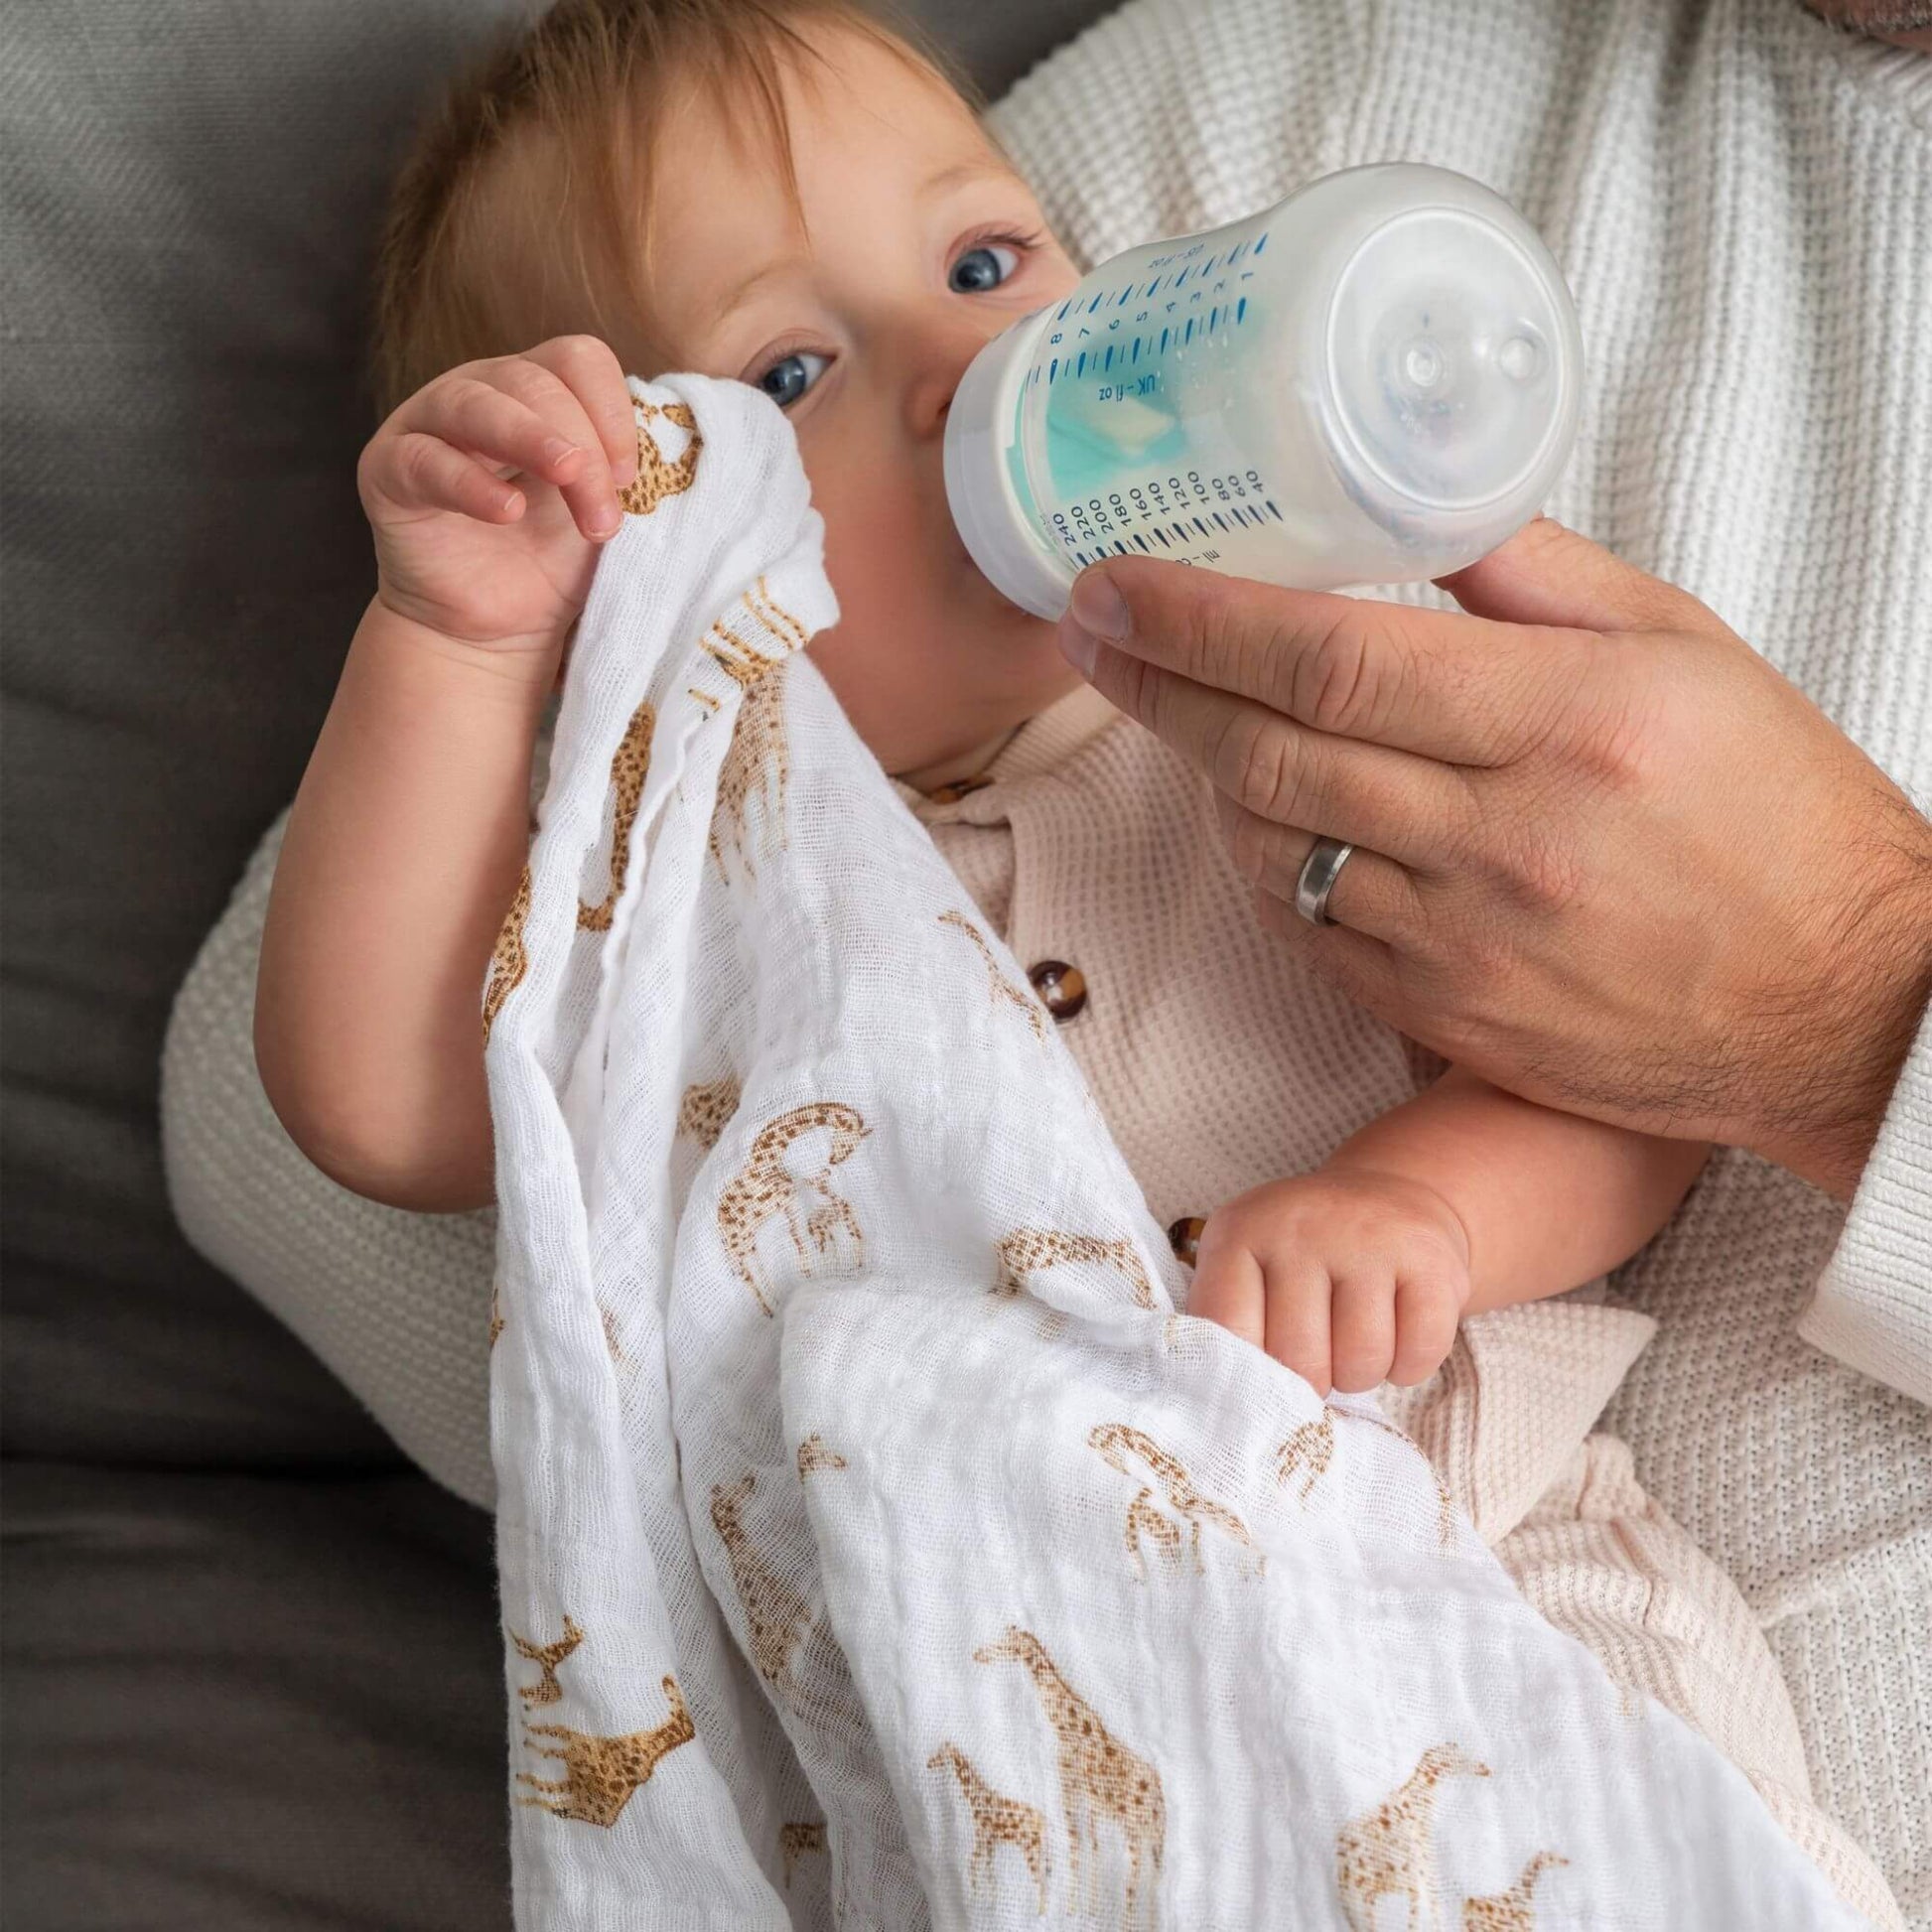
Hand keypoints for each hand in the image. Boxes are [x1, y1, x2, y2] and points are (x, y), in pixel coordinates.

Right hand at [358, 335, 639, 660]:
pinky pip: (426, 459)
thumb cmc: (548, 561)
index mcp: (535, 391)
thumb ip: (617, 469)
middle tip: (604, 521)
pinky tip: (507, 512)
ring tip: (567, 479)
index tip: (629, 479)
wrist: (493, 630)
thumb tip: (661, 443)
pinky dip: (470, 484)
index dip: (611, 410)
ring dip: (531, 440)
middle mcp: (480, 391)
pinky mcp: (388, 469)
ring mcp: (427, 423)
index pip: (576, 359)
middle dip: (582, 450)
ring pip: (476, 403)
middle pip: (535, 383)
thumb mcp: (597, 509)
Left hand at [1057, 520, 1931, 1197]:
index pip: (1329, 656)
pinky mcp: (1443, 1017)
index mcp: (1566, 723)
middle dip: (1156, 684)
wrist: (1841, 1004)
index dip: (1198, 617)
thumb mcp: (1683, 647)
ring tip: (1167, 706)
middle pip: (1270, 752)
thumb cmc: (1777, 811)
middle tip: (1089, 631)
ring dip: (1201, 773)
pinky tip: (1248, 811)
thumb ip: (1534, 576)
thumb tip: (1411, 502)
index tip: (1116, 583)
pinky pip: (1308, 931)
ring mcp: (1463, 942)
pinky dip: (1260, 863)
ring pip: (1272, 848)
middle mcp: (1502, 839)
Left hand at [1188, 1169, 1472, 1395]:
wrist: (1386, 1200)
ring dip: (1359, 1374)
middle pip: (1299, 1360)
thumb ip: (1227, 1325)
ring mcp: (1368, 1239)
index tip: (1263, 1370)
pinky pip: (1418, 1356)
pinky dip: (1407, 1367)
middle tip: (1317, 1356)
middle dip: (1311, 1380)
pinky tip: (1396, 1336)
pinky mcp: (1431, 1259)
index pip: (1225, 1330)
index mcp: (1241, 1232)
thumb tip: (1229, 1402)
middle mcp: (1300, 1226)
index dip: (1246, 1371)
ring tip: (1353, 1343)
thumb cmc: (1302, 1256)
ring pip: (1361, 1363)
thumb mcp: (1246, 1267)